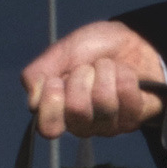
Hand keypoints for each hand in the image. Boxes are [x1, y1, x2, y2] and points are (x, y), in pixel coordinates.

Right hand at [21, 20, 165, 139]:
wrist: (130, 39)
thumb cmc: (91, 50)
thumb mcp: (59, 53)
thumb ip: (37, 75)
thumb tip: (34, 102)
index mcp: (57, 113)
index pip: (49, 129)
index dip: (52, 100)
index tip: (57, 79)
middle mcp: (81, 125)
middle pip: (77, 109)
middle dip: (82, 77)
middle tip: (87, 68)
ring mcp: (108, 125)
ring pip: (104, 102)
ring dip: (105, 72)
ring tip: (107, 67)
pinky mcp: (132, 118)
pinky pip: (127, 95)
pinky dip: (124, 74)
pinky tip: (124, 73)